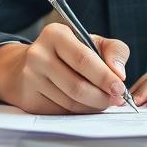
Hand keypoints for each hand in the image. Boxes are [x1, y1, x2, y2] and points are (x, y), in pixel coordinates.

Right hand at [0, 23, 130, 114]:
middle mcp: (38, 55)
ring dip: (92, 106)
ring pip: (70, 103)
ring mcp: (30, 78)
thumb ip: (114, 50)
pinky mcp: (28, 99)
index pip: (83, 60)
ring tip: (102, 102)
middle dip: (102, 97)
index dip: (105, 77)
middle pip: (77, 86)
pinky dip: (78, 111)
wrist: (27, 65)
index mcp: (55, 34)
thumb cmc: (67, 52)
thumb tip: (119, 74)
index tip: (120, 88)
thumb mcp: (91, 42)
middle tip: (116, 100)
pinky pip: (61, 112)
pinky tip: (84, 105)